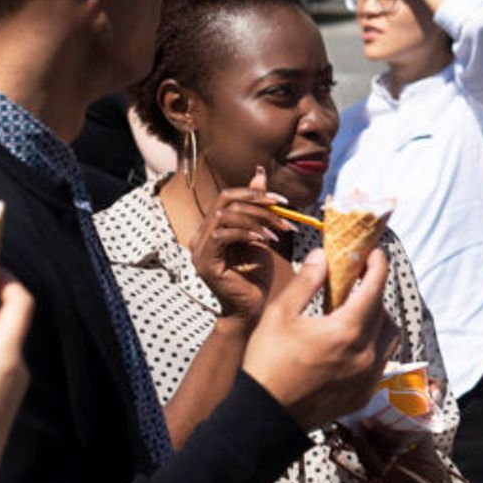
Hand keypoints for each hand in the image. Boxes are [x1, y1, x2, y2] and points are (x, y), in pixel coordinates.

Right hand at [188, 167, 292, 326]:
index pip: (227, 196)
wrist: (251, 309)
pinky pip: (222, 236)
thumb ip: (257, 208)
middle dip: (258, 203)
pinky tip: (266, 240)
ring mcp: (199, 250)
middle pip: (226, 202)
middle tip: (283, 210)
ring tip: (278, 231)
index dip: (254, 193)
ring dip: (257, 218)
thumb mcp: (260, 235)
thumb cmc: (256, 275)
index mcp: (212, 228)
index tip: (281, 200)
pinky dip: (247, 233)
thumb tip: (259, 173)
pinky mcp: (205, 263)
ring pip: (225, 216)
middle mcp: (201, 236)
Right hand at [242, 248, 398, 429]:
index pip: (375, 288)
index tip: (375, 252)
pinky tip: (352, 343)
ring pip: (389, 339)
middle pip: (384, 312)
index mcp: (347, 332)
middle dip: (374, 291)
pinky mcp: (364, 395)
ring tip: (357, 311)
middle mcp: (366, 355)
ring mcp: (368, 378)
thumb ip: (306, 283)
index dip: (378, 266)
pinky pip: (380, 362)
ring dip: (379, 320)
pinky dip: (373, 346)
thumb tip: (323, 256)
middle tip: (358, 280)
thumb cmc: (267, 364)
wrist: (264, 419)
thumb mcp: (279, 316)